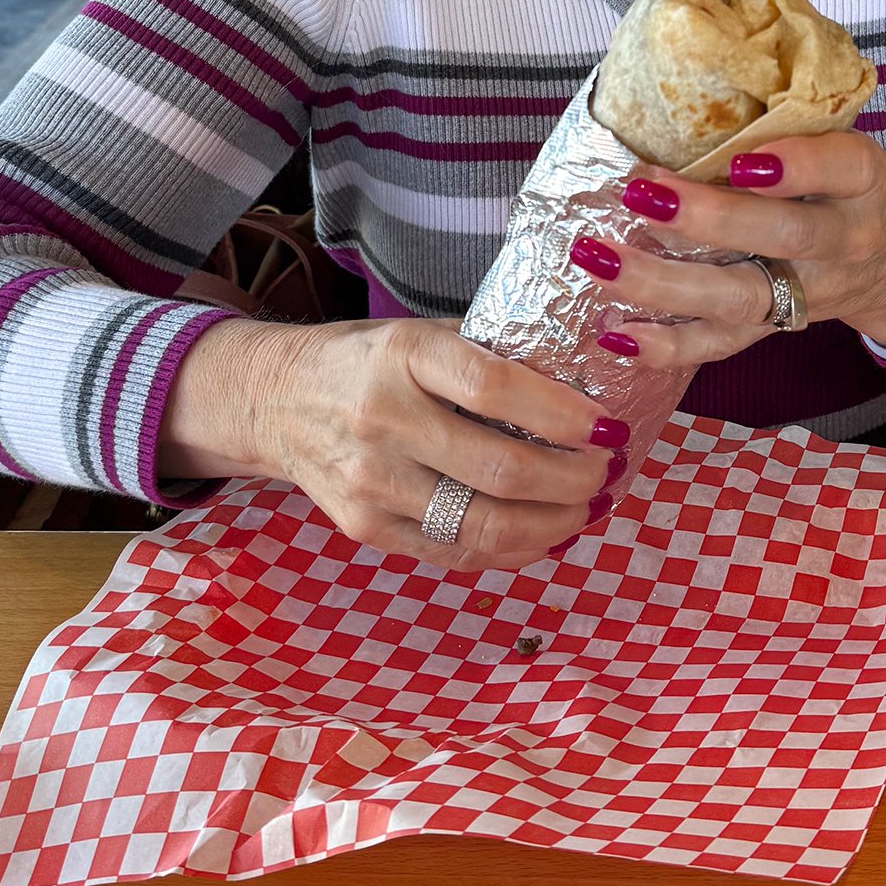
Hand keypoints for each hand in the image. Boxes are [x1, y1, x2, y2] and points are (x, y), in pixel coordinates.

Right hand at [158, 316, 622, 570]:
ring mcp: (371, 482)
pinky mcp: (366, 528)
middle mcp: (383, 420)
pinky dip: (513, 549)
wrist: (276, 400)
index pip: (495, 388)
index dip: (561, 413)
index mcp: (404, 356)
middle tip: (609, 471)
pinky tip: (546, 533)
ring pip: (482, 524)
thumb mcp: (421, 333)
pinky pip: (455, 552)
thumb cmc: (369, 360)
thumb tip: (584, 378)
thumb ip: (489, 353)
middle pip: (499, 469)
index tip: (607, 426)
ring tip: (587, 507)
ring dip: (554, 524)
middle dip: (573, 479)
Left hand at [568, 133, 885, 374]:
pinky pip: (724, 344)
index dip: (795, 165)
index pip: (839, 167)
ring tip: (601, 262)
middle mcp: (842, 241)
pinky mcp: (781, 328)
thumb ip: (787, 122)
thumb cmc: (853, 186)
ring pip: (740, 297)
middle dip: (708, 219)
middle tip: (640, 195)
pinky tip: (617, 335)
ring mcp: (811, 293)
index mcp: (861, 181)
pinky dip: (669, 345)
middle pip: (780, 236)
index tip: (739, 159)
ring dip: (664, 284)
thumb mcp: (846, 142)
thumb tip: (684, 78)